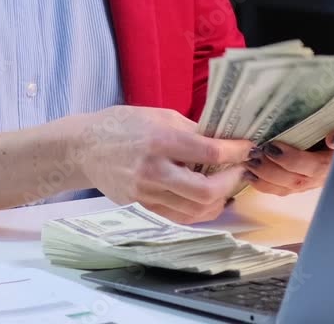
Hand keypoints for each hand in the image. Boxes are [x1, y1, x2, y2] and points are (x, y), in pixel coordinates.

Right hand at [76, 105, 252, 223]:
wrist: (84, 147)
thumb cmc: (122, 125)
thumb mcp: (158, 115)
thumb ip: (190, 129)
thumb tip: (222, 138)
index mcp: (159, 140)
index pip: (208, 150)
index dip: (235, 151)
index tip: (248, 147)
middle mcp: (154, 170)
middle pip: (206, 191)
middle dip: (231, 182)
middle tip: (240, 170)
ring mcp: (147, 194)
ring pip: (196, 210)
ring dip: (219, 200)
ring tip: (227, 184)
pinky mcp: (142, 208)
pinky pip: (179, 217)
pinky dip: (198, 209)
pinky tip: (206, 196)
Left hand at [243, 130, 333, 195]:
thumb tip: (333, 138)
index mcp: (331, 163)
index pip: (312, 166)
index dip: (291, 159)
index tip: (271, 147)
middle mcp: (320, 178)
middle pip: (295, 180)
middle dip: (270, 170)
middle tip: (252, 156)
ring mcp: (310, 184)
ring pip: (287, 188)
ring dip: (264, 180)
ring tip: (246, 168)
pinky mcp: (301, 185)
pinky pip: (283, 190)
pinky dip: (266, 186)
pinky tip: (251, 177)